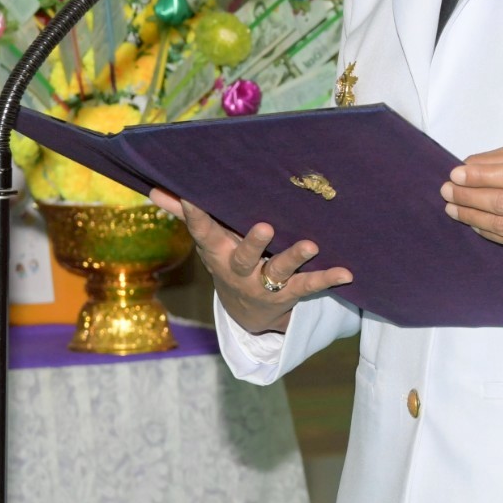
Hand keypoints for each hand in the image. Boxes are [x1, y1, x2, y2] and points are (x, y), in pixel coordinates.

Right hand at [152, 190, 352, 336]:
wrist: (248, 314)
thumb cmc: (228, 261)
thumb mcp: (208, 242)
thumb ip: (185, 214)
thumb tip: (154, 188)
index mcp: (219, 253)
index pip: (204, 233)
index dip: (196, 216)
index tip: (193, 196)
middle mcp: (240, 271)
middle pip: (245, 258)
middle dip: (253, 243)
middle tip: (265, 226)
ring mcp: (265, 285)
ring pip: (279, 273)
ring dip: (295, 258)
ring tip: (312, 245)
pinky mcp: (290, 295)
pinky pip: (310, 287)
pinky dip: (328, 279)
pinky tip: (347, 272)